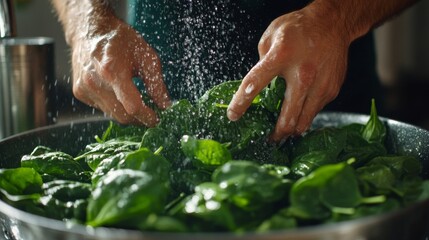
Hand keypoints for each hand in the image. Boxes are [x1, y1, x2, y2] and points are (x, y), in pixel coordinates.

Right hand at [70, 13, 170, 126]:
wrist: (91, 30)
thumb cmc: (121, 41)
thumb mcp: (146, 57)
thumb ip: (156, 84)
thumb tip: (164, 105)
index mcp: (113, 71)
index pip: (133, 106)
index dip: (148, 117)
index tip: (157, 119)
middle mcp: (95, 82)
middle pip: (122, 115)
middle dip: (140, 120)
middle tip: (152, 116)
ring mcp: (84, 89)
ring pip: (112, 115)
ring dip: (128, 115)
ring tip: (139, 105)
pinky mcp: (79, 92)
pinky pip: (102, 108)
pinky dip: (115, 107)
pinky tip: (120, 95)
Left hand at [227, 7, 349, 141]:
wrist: (333, 23)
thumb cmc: (299, 28)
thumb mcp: (271, 36)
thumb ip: (261, 62)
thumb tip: (256, 86)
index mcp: (282, 56)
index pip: (255, 83)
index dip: (241, 103)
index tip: (233, 116)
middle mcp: (303, 73)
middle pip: (287, 117)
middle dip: (275, 134)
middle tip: (268, 139)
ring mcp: (320, 84)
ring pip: (303, 121)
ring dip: (291, 131)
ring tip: (283, 132)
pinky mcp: (331, 90)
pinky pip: (314, 112)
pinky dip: (304, 116)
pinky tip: (299, 113)